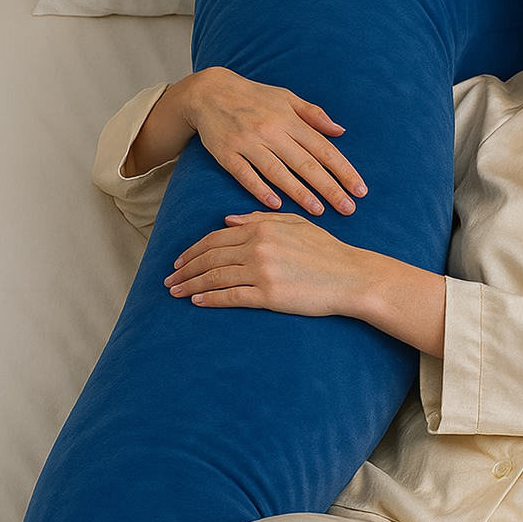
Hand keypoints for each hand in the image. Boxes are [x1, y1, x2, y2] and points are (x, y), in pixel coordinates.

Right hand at [128, 67, 366, 216]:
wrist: (209, 92)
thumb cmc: (254, 96)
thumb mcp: (286, 97)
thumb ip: (313, 114)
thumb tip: (341, 131)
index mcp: (289, 119)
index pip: (323, 148)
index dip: (343, 170)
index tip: (359, 190)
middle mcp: (271, 131)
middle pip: (305, 164)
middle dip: (329, 188)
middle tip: (348, 209)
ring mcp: (247, 143)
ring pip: (278, 172)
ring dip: (300, 193)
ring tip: (319, 211)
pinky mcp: (226, 154)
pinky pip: (245, 175)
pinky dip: (260, 190)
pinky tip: (276, 205)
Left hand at [165, 212, 366, 315]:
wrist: (352, 277)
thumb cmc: (328, 251)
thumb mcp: (296, 224)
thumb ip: (260, 219)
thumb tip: (228, 220)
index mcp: (262, 228)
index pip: (216, 238)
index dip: (194, 250)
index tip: (180, 260)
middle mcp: (258, 247)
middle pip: (210, 257)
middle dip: (186, 269)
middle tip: (170, 279)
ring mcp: (262, 271)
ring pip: (215, 277)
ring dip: (192, 285)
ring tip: (176, 292)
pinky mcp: (269, 295)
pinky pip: (231, 297)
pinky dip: (211, 299)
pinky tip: (197, 302)